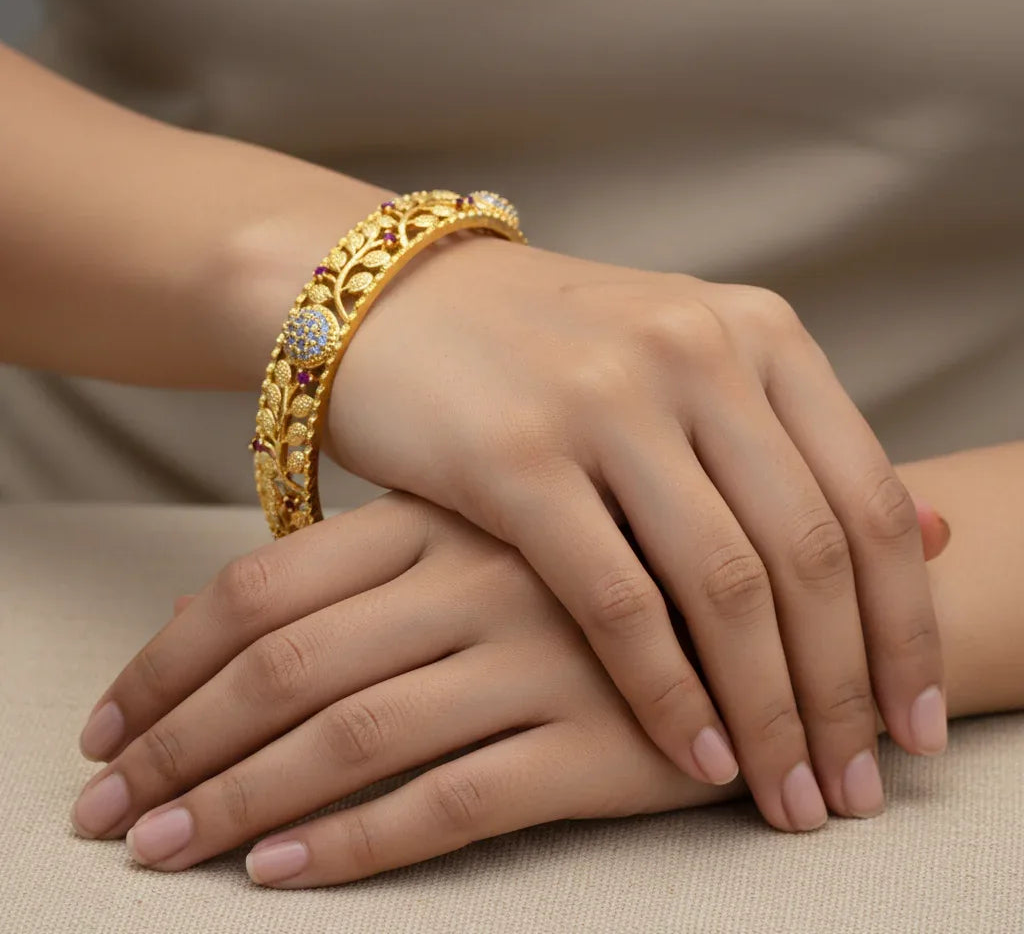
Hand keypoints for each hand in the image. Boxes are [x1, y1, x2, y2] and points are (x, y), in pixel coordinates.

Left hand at [72, 496, 733, 885]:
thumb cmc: (596, 553)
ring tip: (164, 849)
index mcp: (442, 513)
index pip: (263, 585)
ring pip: (351, 734)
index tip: (111, 720)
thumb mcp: (482, 522)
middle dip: (181, 744)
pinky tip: (282, 873)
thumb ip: (365, 558)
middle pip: (286, 665)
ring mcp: (536, 656)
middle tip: (105, 808)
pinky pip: (449, 801)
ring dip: (239, 801)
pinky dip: (352, 842)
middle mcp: (478, 577)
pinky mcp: (594, 741)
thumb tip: (206, 608)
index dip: (169, 658)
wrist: (759, 592)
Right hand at [328, 237, 946, 828]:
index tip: (919, 723)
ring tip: (788, 790)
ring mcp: (603, 399)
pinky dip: (665, 690)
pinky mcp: (514, 456)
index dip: (908, 626)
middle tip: (856, 788)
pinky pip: (616, 599)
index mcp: (753, 329)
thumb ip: (800, 442)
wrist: (397, 303)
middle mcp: (693, 351)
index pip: (868, 498)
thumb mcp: (687, 363)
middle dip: (846, 690)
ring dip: (768, 708)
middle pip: (810, 553)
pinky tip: (691, 753)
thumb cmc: (546, 348)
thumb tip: (944, 529)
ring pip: (725, 584)